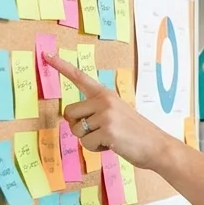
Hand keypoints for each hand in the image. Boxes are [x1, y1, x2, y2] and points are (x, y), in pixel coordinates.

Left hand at [43, 52, 172, 168]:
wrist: (157, 146)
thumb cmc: (136, 133)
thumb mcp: (117, 113)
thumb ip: (96, 111)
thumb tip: (73, 120)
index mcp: (105, 94)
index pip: (79, 77)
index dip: (61, 66)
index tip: (46, 55)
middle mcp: (104, 101)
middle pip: (69, 112)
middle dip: (78, 126)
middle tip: (98, 131)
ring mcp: (106, 115)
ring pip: (77, 130)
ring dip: (89, 140)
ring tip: (109, 138)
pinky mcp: (107, 130)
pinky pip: (86, 143)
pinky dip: (96, 149)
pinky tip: (112, 145)